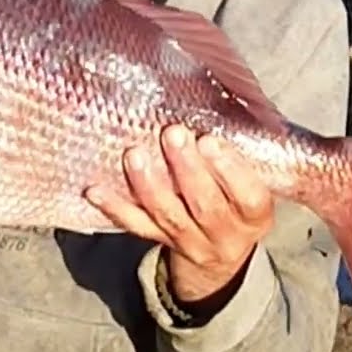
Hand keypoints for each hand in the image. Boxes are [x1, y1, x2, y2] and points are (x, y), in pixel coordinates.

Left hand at [85, 125, 274, 312]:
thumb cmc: (235, 198)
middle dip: (187, 169)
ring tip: (134, 155)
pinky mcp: (162, 243)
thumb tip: (217, 100)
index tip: (210, 140)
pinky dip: (116, 208)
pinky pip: (137, 227)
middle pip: (206, 207)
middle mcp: (227, 235)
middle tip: (173, 133)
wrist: (221, 251)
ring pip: (169, 217)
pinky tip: (96, 190)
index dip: (231, 170)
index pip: (249, 197)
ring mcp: (193, 243)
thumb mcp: (250, 181)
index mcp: (255, 216)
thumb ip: (239, 152)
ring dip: (149, 186)